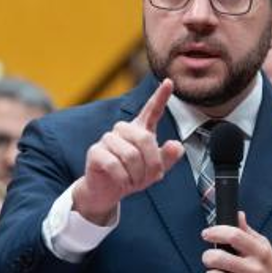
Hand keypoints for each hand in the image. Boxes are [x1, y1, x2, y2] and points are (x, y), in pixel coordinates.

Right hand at [73, 78, 184, 224]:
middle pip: (145, 139)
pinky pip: (114, 164)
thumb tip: (176, 145)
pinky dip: (123, 178)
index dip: (161, 96)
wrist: (108, 191)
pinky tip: (122, 182)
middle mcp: (123, 130)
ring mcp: (107, 139)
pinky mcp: (95, 152)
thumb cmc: (133, 175)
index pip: (152, 110)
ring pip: (131, 154)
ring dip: (137, 174)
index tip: (170, 81)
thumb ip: (168, 157)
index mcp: (140, 130)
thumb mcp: (156, 170)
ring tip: (134, 181)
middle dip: (152, 163)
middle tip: (150, 178)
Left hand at [201, 211, 271, 272]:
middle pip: (217, 257)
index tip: (207, 234)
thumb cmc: (269, 272)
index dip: (216, 232)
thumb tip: (238, 215)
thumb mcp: (264, 248)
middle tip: (211, 260)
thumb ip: (247, 232)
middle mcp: (255, 269)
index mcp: (260, 252)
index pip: (234, 235)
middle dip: (208, 257)